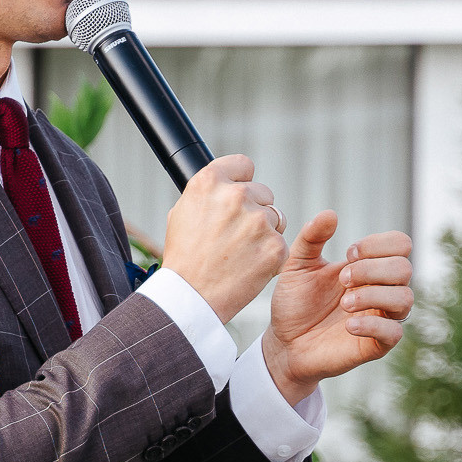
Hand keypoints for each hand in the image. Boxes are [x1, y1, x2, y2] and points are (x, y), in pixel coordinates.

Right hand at [160, 154, 286, 323]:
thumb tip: (226, 182)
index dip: (241, 180)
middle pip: (263, 193)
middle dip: (254, 210)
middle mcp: (236, 196)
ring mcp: (258, 221)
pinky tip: (248, 266)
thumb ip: (208, 194)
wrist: (191, 296)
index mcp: (209, 182)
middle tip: (235, 235)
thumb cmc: (184, 257)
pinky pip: (280, 243)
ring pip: (275, 218)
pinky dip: (269, 255)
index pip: (243, 165)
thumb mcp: (181, 213)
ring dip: (263, 233)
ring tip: (239, 254)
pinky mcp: (275, 246)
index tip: (238, 195)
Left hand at [261, 214, 413, 403]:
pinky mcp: (376, 345)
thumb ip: (311, 238)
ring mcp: (381, 317)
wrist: (284, 343)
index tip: (348, 254)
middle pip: (404, 268)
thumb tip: (330, 214)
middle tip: (342, 279)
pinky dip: (373, 325)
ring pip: (405, 299)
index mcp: (369, 267)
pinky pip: (394, 333)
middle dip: (372, 269)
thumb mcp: (296, 265)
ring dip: (373, 295)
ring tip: (344, 303)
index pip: (400, 244)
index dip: (378, 244)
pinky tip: (348, 325)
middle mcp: (381, 290)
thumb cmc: (295, 303)